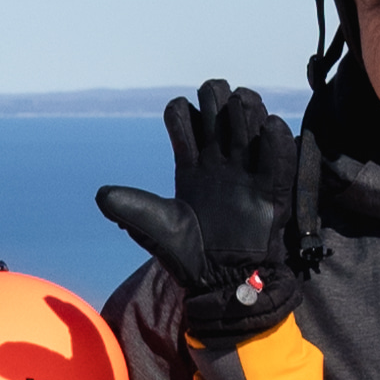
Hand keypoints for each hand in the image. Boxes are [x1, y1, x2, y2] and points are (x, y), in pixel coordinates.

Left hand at [94, 79, 306, 342]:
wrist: (220, 282)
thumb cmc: (186, 254)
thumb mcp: (154, 226)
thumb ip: (129, 207)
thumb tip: (101, 195)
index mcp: (190, 163)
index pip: (184, 117)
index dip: (180, 112)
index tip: (181, 125)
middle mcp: (219, 159)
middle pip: (219, 106)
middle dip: (216, 97)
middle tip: (215, 112)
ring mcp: (247, 170)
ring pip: (250, 118)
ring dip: (246, 106)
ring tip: (241, 111)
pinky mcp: (272, 187)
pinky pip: (279, 153)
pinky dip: (275, 135)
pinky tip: (268, 127)